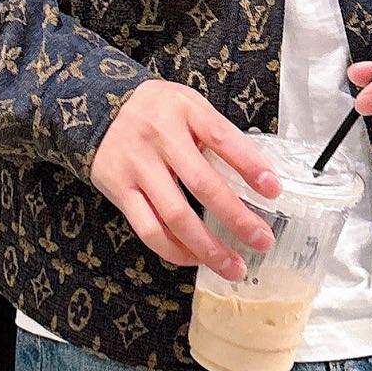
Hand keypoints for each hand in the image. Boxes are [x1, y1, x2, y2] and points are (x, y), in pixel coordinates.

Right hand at [90, 78, 282, 281]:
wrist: (97, 108)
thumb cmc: (155, 110)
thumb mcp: (188, 104)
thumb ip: (215, 132)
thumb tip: (255, 174)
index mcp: (184, 111)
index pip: (223, 138)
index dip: (251, 165)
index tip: (274, 190)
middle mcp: (159, 138)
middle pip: (203, 184)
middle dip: (236, 218)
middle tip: (262, 240)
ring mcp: (137, 166)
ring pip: (175, 216)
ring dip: (208, 247)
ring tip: (233, 266)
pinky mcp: (119, 189)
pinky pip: (148, 228)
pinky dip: (174, 250)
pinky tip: (195, 258)